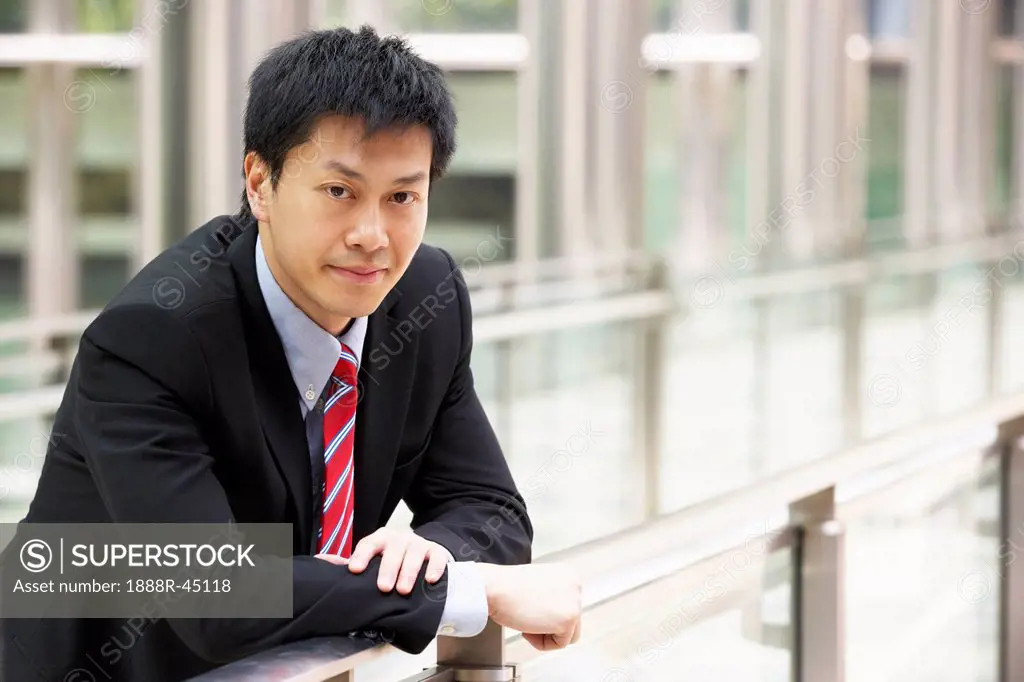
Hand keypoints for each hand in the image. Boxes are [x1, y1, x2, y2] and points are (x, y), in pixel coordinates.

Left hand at [317, 528, 448, 595]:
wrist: (422, 552)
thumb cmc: (391, 558)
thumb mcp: (371, 558)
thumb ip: (349, 561)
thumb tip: (318, 561)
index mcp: (380, 539)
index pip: (369, 543)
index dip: (362, 555)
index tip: (355, 570)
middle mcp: (399, 538)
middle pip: (393, 549)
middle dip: (388, 568)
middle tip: (384, 587)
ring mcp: (419, 543)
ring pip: (415, 552)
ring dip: (410, 571)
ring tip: (404, 590)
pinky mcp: (437, 551)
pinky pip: (437, 557)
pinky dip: (435, 567)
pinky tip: (430, 579)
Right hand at [476, 563, 581, 650]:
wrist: (495, 588)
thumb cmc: (506, 586)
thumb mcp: (537, 585)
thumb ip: (551, 596)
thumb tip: (553, 613)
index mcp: (567, 575)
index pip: (567, 605)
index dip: (547, 615)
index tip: (532, 611)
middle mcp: (575, 585)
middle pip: (572, 620)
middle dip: (550, 626)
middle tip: (529, 620)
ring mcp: (574, 602)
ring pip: (569, 634)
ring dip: (547, 635)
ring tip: (528, 624)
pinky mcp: (569, 619)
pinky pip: (560, 643)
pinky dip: (542, 643)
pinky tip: (527, 629)